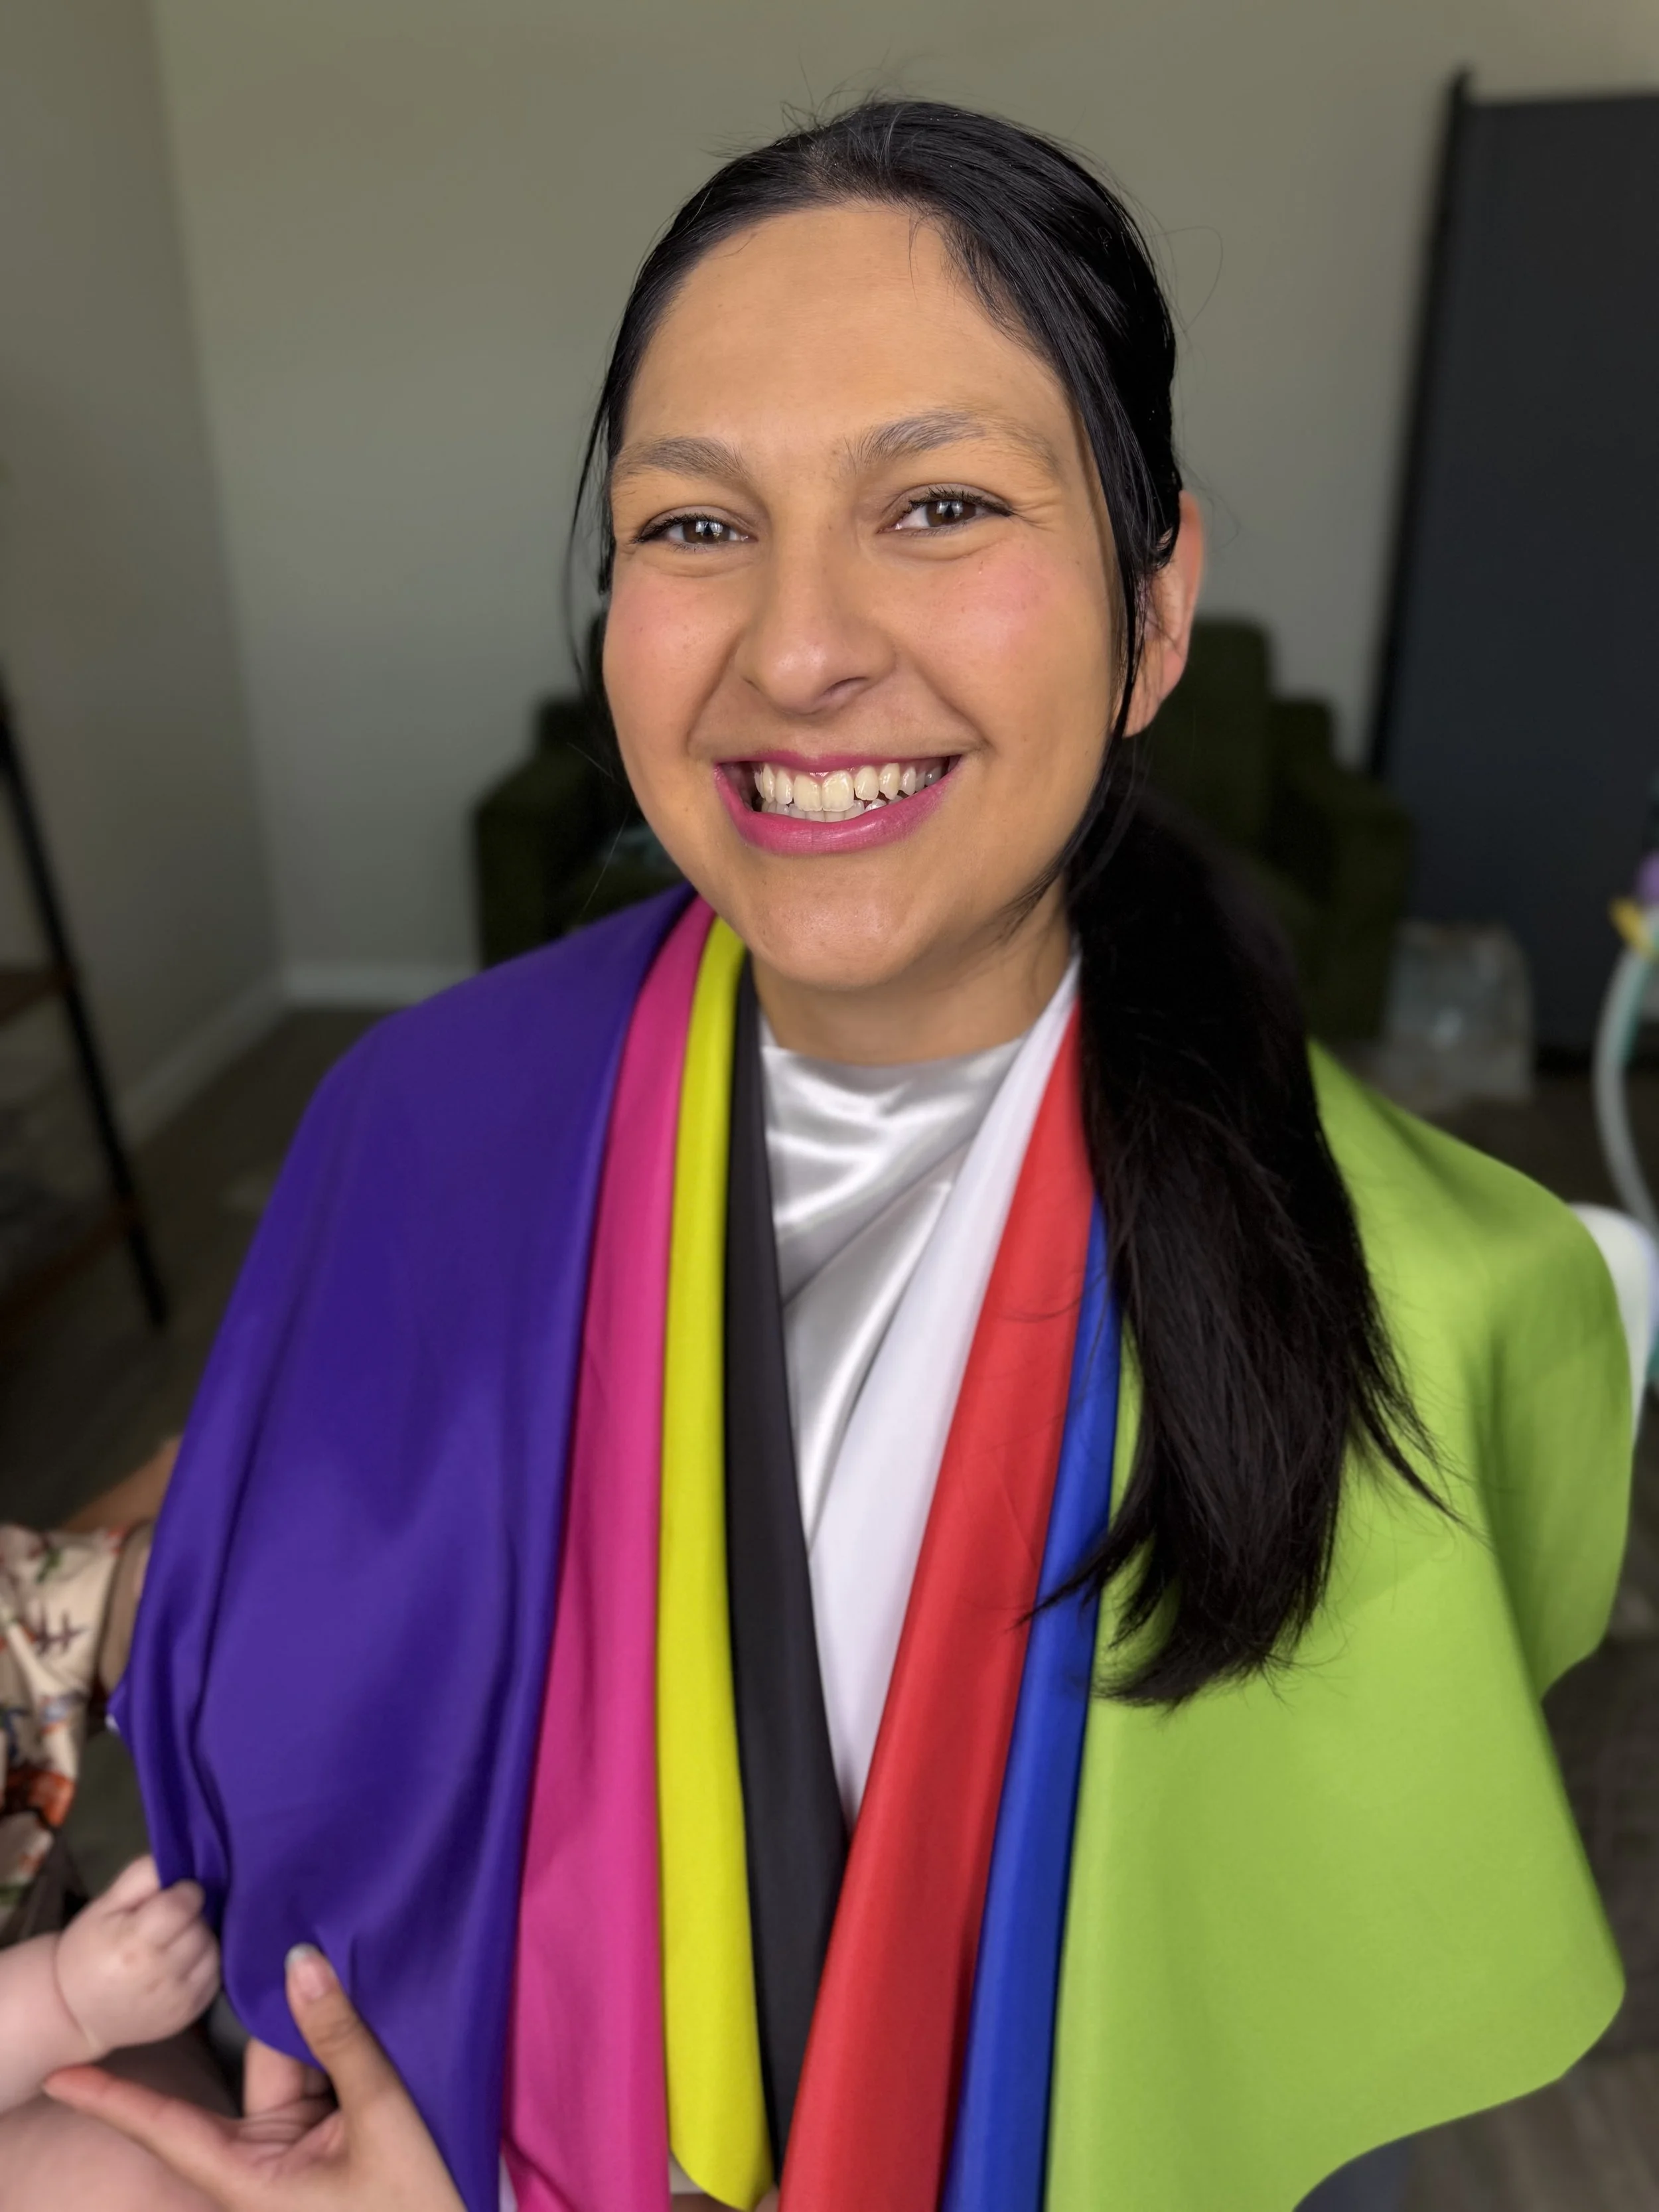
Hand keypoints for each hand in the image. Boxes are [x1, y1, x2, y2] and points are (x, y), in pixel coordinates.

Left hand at [44, 1943, 464, 2211]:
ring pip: (290, 2062)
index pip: (167, 2128)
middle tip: (279, 1937)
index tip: (60, 2076)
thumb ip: (341, 2040)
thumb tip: (301, 1962)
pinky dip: (335, 2037)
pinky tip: (351, 1993)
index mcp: (248, 2178)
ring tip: (333, 1957)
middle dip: (270, 2013)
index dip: (115, 2100)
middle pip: (252, 2070)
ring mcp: (294, 2148)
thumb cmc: (410, 2204)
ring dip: (312, 2020)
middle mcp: (260, 2162)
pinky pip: (320, 2072)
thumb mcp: (381, 2119)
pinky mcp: (327, 2135)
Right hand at [54, 1855, 220, 2061]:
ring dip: (201, 1938)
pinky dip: (205, 1962)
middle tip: (169, 1922)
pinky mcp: (191, 2013)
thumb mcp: (104, 1905)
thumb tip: (180, 1859)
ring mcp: (178, 1998)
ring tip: (175, 1942)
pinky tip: (183, 1961)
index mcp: (133, 1944)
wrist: (76, 2013)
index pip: (184, 1904)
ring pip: (213, 1948)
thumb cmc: (88, 1951)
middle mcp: (160, 1975)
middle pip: (200, 1926)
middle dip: (191, 1916)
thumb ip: (142, 1876)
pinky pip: (216, 1973)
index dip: (183, 1892)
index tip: (172, 1895)